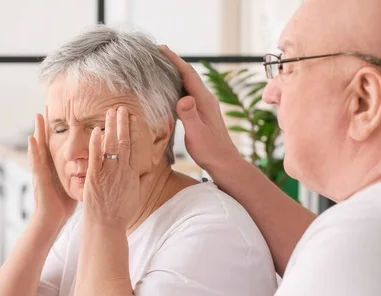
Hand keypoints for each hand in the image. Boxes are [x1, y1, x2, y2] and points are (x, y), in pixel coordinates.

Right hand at [28, 111, 76, 225]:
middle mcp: (46, 166)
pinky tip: (31, 138)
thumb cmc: (62, 206)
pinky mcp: (39, 178)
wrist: (51, 220)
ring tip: (38, 114)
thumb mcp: (72, 185)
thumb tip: (93, 167)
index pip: (56, 144)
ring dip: (37, 130)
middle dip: (45, 124)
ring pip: (39, 147)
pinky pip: (36, 162)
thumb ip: (78, 174)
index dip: (57, 130)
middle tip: (46, 106)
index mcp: (54, 166)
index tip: (61, 114)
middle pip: (46, 140)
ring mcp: (41, 171)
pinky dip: (33, 150)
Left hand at [83, 106, 142, 229]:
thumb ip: (143, 179)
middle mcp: (122, 170)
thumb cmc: (121, 213)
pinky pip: (96, 157)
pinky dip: (96, 143)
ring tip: (110, 112)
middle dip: (123, 123)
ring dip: (111, 127)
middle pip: (124, 141)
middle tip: (122, 107)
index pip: (134, 146)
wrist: (106, 225)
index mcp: (132, 173)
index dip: (134, 130)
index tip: (133, 116)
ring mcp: (109, 173)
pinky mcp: (95, 177)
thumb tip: (150, 169)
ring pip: (111, 145)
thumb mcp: (137, 194)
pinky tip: (96, 130)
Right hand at [159, 45, 241, 169]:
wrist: (224, 163)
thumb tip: (183, 98)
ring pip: (188, 84)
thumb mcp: (197, 133)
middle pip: (188, 75)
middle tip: (155, 54)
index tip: (160, 48)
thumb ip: (189, 115)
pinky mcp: (202, 113)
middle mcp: (205, 99)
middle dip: (173, 62)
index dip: (174, 60)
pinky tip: (169, 91)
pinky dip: (177, 87)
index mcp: (204, 100)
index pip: (188, 74)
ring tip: (159, 68)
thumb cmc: (210, 150)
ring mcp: (205, 105)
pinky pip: (188, 94)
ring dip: (175, 74)